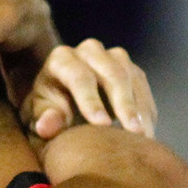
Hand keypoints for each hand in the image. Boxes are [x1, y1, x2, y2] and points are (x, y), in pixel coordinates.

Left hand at [22, 39, 155, 139]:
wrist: (63, 102)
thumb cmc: (49, 110)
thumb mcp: (41, 116)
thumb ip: (45, 120)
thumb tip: (46, 127)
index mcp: (61, 59)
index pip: (79, 76)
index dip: (91, 101)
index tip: (102, 125)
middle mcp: (89, 51)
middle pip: (112, 73)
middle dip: (124, 104)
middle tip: (133, 132)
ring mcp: (113, 57)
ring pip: (132, 77)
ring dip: (140, 108)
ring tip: (143, 137)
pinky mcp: (130, 69)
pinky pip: (143, 87)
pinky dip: (145, 110)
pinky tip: (146, 132)